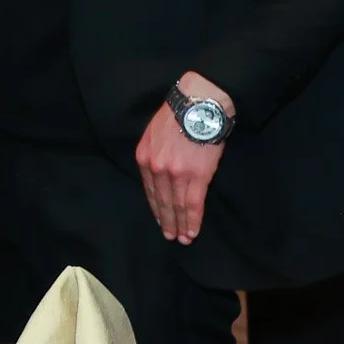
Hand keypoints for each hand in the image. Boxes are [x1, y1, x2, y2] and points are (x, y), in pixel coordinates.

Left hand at [135, 71, 229, 243]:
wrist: (199, 104)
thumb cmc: (178, 115)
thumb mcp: (153, 133)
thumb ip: (153, 153)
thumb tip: (158, 170)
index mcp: (144, 157)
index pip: (149, 189)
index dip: (155, 207)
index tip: (159, 220)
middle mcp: (156, 168)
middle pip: (161, 201)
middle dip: (166, 220)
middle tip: (170, 236)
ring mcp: (176, 174)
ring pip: (177, 206)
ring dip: (180, 224)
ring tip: (183, 238)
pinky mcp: (196, 176)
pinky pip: (193, 204)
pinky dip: (193, 219)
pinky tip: (193, 230)